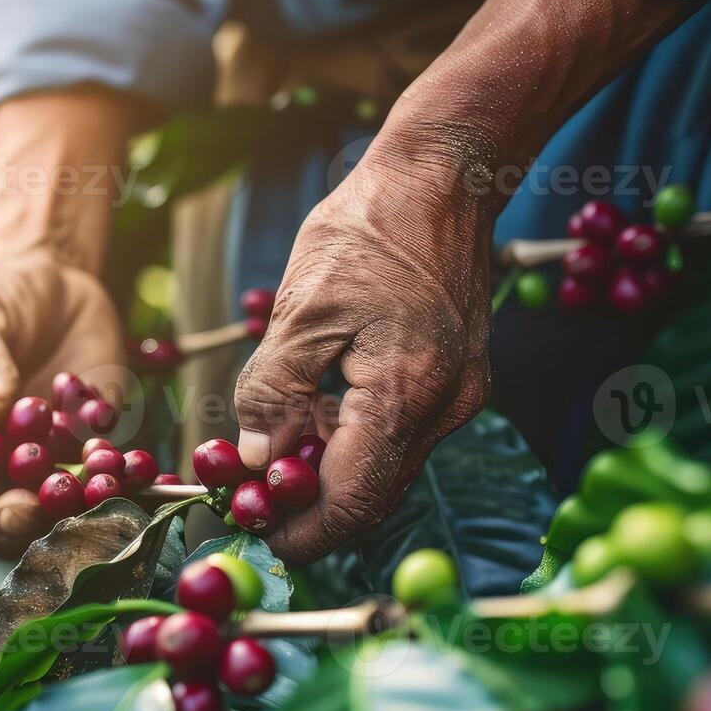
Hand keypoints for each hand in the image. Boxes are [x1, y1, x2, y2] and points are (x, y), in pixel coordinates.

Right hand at [0, 251, 126, 556]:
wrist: (52, 275)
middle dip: (14, 519)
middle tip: (32, 507)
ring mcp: (47, 454)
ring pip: (57, 502)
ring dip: (72, 503)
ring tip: (86, 487)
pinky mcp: (91, 436)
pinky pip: (104, 463)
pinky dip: (114, 466)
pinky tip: (121, 456)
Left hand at [233, 135, 493, 563]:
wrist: (444, 174)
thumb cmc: (368, 228)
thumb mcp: (300, 309)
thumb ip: (273, 391)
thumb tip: (256, 461)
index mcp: (407, 392)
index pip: (353, 500)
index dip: (302, 532)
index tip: (255, 536)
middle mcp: (446, 406)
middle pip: (373, 493)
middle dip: (310, 507)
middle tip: (251, 499)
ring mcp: (460, 396)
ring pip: (386, 467)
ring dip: (329, 472)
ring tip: (272, 450)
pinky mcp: (458, 380)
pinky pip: (400, 434)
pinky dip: (354, 440)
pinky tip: (314, 414)